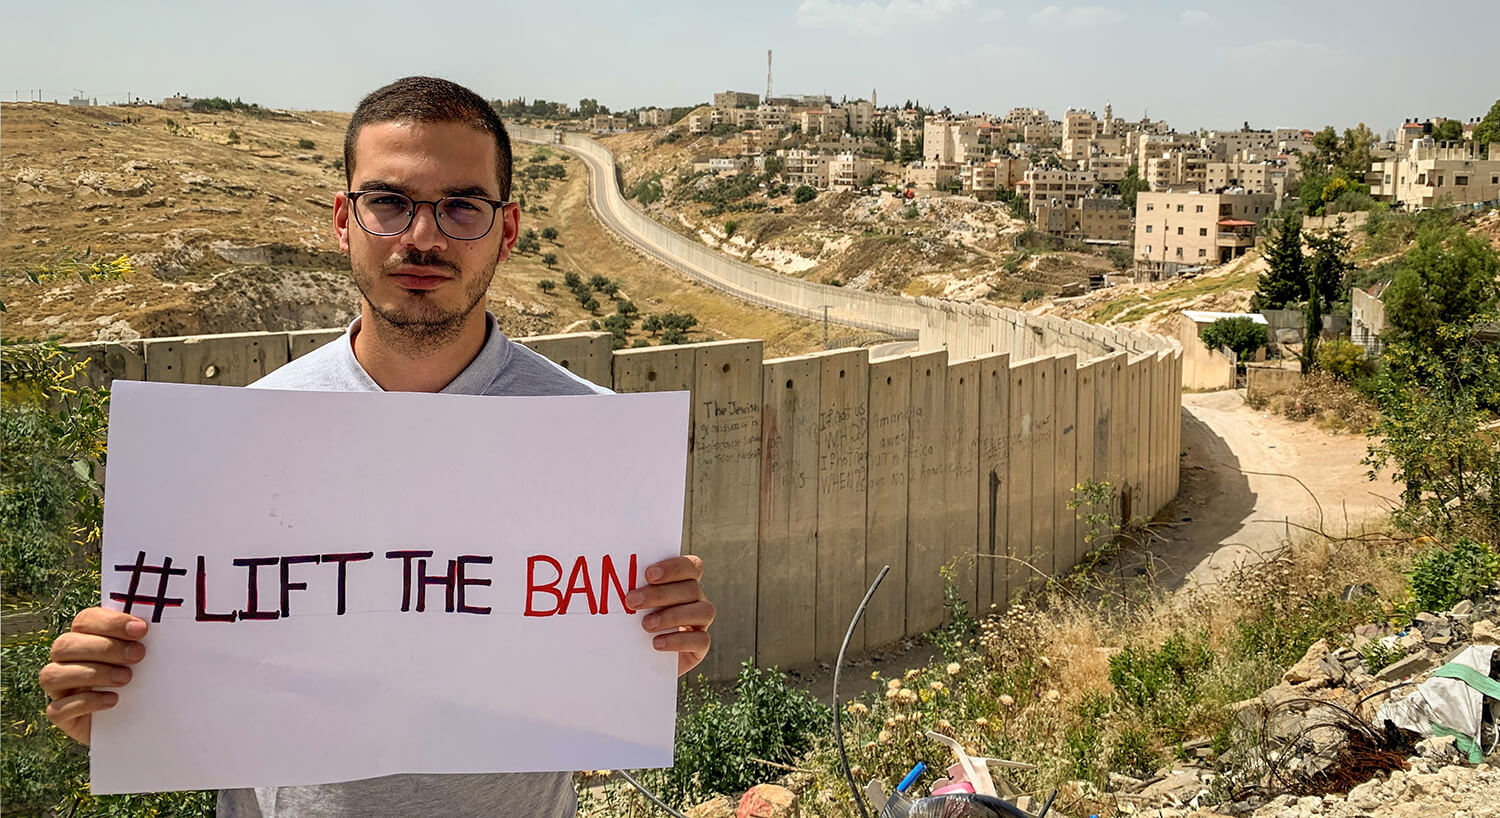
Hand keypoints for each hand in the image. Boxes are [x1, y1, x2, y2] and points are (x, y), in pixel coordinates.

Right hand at [39, 607, 147, 745]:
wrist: (143, 718)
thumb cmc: (145, 679)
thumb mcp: (150, 659)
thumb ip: (149, 641)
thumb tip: (164, 626)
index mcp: (85, 637)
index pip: (85, 620)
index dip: (111, 622)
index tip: (141, 630)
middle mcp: (66, 660)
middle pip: (65, 645)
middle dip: (104, 648)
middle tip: (138, 655)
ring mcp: (59, 689)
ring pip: (53, 674)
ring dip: (93, 673)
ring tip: (127, 678)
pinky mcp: (62, 716)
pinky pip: (58, 709)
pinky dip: (86, 702)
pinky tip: (113, 700)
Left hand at [626, 555, 713, 676]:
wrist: (638, 658)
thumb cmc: (632, 621)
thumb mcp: (632, 604)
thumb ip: (631, 589)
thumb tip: (608, 576)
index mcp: (684, 582)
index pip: (690, 566)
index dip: (673, 567)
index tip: (648, 574)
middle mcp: (697, 599)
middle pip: (692, 589)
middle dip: (661, 594)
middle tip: (632, 601)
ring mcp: (701, 622)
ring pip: (703, 611)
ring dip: (672, 616)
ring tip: (645, 625)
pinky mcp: (700, 646)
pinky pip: (701, 640)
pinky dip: (678, 641)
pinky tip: (657, 643)